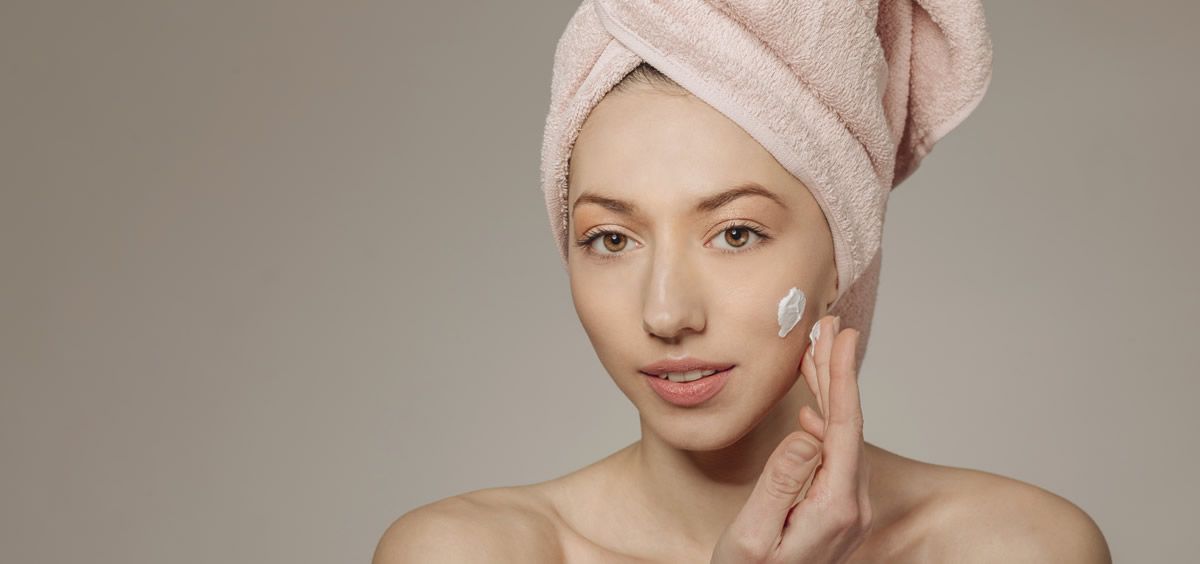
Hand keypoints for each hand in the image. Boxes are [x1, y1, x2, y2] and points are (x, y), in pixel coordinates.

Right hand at [711, 315, 872, 562]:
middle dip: (838, 372)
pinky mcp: (836, 513)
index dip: (841, 377)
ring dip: (832, 392)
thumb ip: (781, 482)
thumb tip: (810, 431)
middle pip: (850, 424)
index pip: (844, 427)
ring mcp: (847, 512)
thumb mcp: (753, 536)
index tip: (838, 338)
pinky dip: (828, 420)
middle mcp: (850, 508)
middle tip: (829, 328)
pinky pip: (837, 454)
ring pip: (845, 437)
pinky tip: (816, 408)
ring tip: (817, 354)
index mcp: (834, 508)